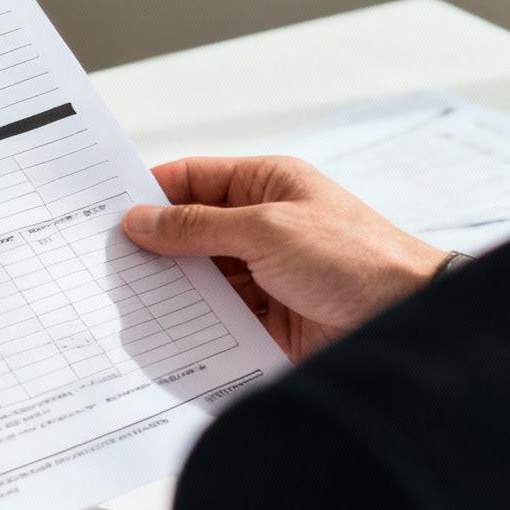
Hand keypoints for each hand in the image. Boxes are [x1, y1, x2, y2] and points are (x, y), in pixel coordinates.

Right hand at [123, 156, 446, 360]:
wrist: (405, 319)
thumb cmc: (354, 258)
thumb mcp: (266, 230)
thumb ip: (197, 227)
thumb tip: (140, 221)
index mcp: (266, 184)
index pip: (193, 179)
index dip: (150, 193)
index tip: (105, 210)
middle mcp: (262, 224)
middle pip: (190, 230)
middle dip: (152, 245)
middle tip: (104, 260)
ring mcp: (264, 272)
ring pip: (199, 275)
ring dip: (170, 287)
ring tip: (123, 298)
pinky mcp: (266, 316)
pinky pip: (216, 315)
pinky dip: (191, 322)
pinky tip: (161, 330)